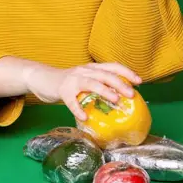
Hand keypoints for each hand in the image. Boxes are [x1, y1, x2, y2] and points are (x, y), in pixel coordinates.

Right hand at [23, 61, 141, 121]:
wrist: (43, 78)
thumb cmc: (68, 83)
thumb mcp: (86, 80)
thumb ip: (99, 86)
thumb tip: (120, 100)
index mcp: (92, 68)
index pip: (112, 66)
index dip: (126, 72)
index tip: (139, 81)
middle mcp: (84, 70)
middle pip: (104, 74)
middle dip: (120, 83)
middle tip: (131, 94)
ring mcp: (73, 79)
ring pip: (90, 82)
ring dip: (104, 90)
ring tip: (116, 99)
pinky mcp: (62, 90)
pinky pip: (71, 101)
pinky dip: (78, 108)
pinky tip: (84, 117)